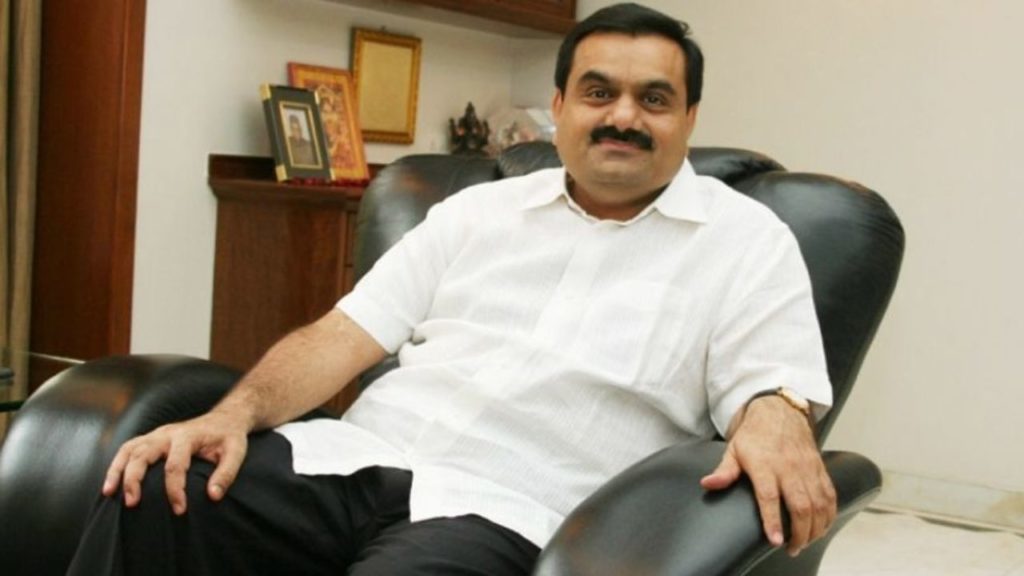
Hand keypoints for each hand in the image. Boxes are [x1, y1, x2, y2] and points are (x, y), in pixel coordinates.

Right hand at [101, 409, 249, 514]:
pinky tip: (111, 483)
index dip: (175, 490)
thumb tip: (213, 496)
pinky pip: (128, 449)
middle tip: (132, 504)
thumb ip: (226, 473)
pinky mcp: (151, 438)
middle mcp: (168, 433)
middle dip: (134, 479)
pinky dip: (116, 464)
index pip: (175, 465)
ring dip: (117, 471)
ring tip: (109, 494)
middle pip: (143, 454)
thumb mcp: (236, 452)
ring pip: (129, 450)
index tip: (179, 510)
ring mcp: (157, 434)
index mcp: (188, 436)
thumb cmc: (229, 437)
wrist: (224, 419)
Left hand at [700, 396, 835, 555]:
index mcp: (765, 464)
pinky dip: (829, 514)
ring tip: (805, 542)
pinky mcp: (819, 469)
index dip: (773, 520)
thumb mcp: (734, 450)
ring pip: (818, 503)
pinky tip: (821, 526)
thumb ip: (724, 471)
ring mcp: (807, 468)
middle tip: (792, 548)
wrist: (779, 412)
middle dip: (799, 532)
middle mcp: (789, 468)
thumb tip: (707, 484)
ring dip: (815, 528)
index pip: (770, 496)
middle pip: (800, 505)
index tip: (776, 540)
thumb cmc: (755, 435)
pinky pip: (830, 495)